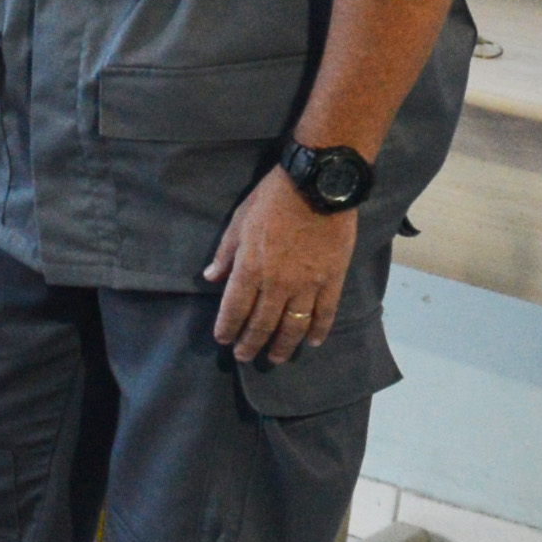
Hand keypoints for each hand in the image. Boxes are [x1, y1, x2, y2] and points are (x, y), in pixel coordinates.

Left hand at [203, 167, 360, 362]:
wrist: (318, 184)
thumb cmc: (273, 198)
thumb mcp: (239, 222)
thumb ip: (225, 253)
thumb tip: (209, 278)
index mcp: (250, 268)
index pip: (234, 309)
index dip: (227, 328)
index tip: (223, 340)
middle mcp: (277, 283)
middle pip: (262, 323)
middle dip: (251, 343)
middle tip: (245, 357)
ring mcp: (307, 284)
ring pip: (293, 325)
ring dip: (282, 345)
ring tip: (274, 358)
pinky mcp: (332, 279)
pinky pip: (325, 312)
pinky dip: (318, 330)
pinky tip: (312, 342)